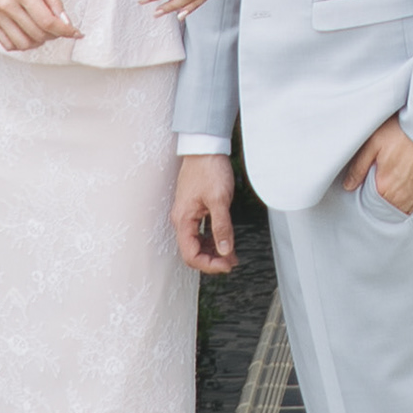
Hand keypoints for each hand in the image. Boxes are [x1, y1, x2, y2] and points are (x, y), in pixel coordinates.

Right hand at [0, 0, 79, 54]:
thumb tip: (64, 20)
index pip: (47, 21)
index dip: (64, 30)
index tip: (75, 33)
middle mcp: (8, 6)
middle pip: (37, 34)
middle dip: (54, 35)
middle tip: (60, 28)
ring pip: (23, 44)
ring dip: (39, 42)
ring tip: (45, 32)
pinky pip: (8, 44)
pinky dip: (22, 45)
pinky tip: (29, 35)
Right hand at [172, 153, 237, 274]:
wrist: (205, 147)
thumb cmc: (209, 168)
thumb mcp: (220, 199)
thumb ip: (222, 227)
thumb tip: (225, 251)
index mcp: (183, 220)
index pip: (191, 254)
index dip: (209, 264)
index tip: (226, 265)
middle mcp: (182, 219)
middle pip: (193, 251)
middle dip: (212, 260)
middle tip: (231, 262)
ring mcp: (187, 214)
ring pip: (197, 242)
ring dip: (213, 251)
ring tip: (231, 254)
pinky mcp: (194, 208)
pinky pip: (200, 231)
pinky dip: (212, 239)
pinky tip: (224, 240)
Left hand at [345, 118, 412, 213]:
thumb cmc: (404, 132)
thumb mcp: (374, 143)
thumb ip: (359, 167)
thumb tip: (348, 185)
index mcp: (385, 189)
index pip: (371, 204)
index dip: (369, 193)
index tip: (372, 181)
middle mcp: (403, 199)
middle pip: (388, 207)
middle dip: (384, 197)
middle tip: (386, 178)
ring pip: (404, 208)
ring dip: (399, 199)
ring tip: (399, 180)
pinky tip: (412, 181)